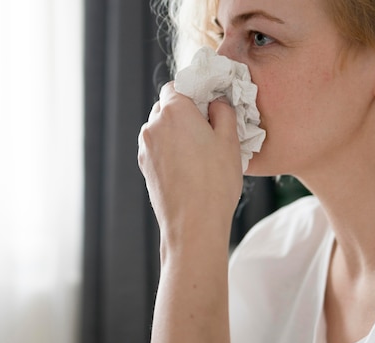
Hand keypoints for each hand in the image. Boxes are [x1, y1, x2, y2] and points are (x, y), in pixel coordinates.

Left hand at [137, 82, 242, 243]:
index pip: (176, 86)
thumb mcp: (229, 141)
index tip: (209, 103)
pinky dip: (170, 150)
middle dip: (185, 112)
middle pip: (166, 107)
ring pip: (160, 128)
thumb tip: (216, 103)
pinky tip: (189, 167)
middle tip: (208, 129)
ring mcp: (145, 147)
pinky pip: (157, 148)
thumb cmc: (215, 182)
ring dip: (176, 132)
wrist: (192, 224)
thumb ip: (223, 112)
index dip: (193, 92)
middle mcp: (153, 125)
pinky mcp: (144, 166)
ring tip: (200, 152)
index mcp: (173, 111)